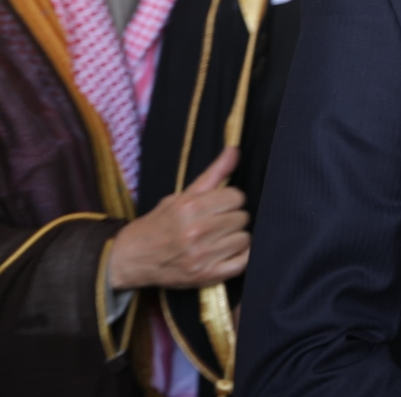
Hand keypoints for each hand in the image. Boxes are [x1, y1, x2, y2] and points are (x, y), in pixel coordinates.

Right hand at [110, 147, 250, 290]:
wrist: (130, 258)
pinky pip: (243, 262)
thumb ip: (213, 173)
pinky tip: (226, 251)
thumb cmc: (158, 224)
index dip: (231, 199)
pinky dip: (240, 257)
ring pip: (245, 238)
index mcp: (190, 207)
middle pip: (242, 217)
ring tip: (218, 238)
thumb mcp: (181, 196)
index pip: (237, 196)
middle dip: (232, 218)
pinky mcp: (206, 276)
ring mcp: (202, 256)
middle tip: (217, 222)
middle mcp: (197, 231)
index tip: (220, 205)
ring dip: (236, 237)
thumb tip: (235, 149)